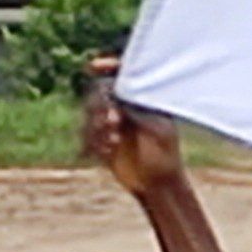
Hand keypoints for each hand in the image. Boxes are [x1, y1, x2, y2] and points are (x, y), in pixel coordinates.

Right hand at [78, 67, 185, 200]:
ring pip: (90, 115)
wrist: (159, 185)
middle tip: (113, 121)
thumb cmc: (165, 156)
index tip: (95, 66)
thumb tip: (117, 95)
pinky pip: (86, 136)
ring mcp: (111, 125)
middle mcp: (124, 108)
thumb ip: (137, 111)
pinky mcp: (101, 142)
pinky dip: (92, 142)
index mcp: (140, 99)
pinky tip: (108, 151)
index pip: (122, 75)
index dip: (108, 66)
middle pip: (99, 92)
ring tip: (113, 141)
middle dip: (101, 105)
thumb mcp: (156, 129)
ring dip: (97, 126)